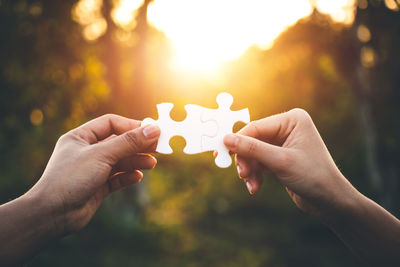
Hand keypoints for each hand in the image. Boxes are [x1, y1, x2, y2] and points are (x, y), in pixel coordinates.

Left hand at [27, 114, 159, 234]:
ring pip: (120, 161)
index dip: (131, 126)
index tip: (151, 130)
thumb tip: (154, 129)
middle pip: (118, 142)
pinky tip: (137, 177)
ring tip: (152, 163)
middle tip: (159, 146)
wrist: (52, 214)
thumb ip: (129, 142)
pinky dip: (128, 176)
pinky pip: (117, 178)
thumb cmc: (71, 178)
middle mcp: (87, 151)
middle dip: (138, 144)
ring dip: (136, 161)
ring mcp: (92, 169)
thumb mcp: (102, 155)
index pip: (111, 123)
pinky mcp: (97, 187)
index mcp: (81, 137)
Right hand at [224, 108, 358, 216]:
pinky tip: (256, 186)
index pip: (256, 127)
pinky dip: (255, 174)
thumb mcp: (280, 162)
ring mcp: (283, 142)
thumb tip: (226, 139)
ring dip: (249, 170)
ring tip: (251, 184)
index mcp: (292, 120)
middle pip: (252, 140)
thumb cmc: (313, 177)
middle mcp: (287, 127)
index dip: (238, 141)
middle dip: (246, 160)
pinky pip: (259, 162)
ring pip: (253, 153)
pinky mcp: (280, 157)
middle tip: (241, 174)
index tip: (221, 153)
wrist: (331, 201)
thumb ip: (252, 149)